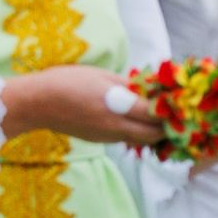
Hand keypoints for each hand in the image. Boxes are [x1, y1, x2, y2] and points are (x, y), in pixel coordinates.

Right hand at [0, 66, 164, 144]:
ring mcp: (108, 137)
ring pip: (141, 140)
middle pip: (154, 134)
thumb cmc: (67, 82)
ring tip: (157, 116)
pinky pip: (126, 140)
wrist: (37, 104)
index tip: (180, 102)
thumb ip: (128, 84)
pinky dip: (137, 133)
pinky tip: (135, 120)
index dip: (171, 110)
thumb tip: (150, 88)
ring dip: (153, 132)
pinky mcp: (100, 141)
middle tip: (174, 113)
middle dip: (167, 126)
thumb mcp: (101, 75)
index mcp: (117, 107)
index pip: (155, 114)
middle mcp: (116, 127)